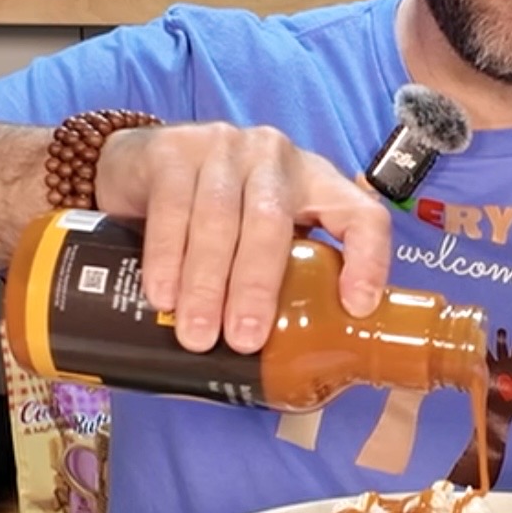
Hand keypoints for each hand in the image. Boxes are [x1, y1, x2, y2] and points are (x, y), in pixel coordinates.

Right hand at [95, 121, 391, 354]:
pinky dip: (166, 258)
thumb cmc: (221, 214)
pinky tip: (163, 295)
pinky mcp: (172, 151)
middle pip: (272, 221)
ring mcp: (223, 148)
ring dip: (206, 283)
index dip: (367, 259)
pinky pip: (171, 209)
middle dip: (257, 286)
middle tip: (244, 341)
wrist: (144, 165)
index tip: (357, 307)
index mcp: (316, 183)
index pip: (360, 213)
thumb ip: (288, 278)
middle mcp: (275, 159)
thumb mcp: (267, 236)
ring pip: (217, 218)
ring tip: (198, 335)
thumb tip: (299, 364)